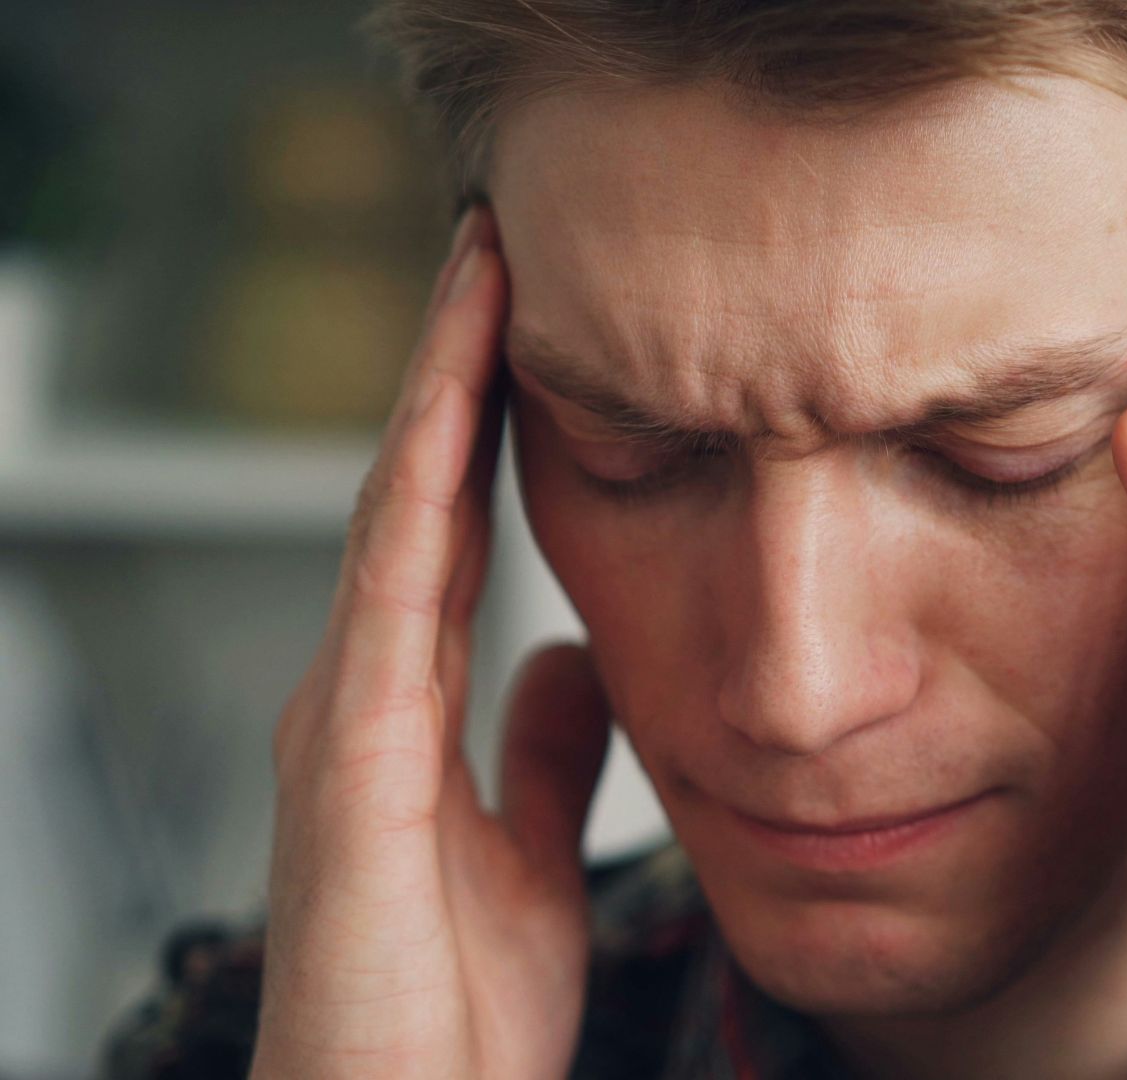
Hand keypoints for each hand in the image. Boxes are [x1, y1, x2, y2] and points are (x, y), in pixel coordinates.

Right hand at [250, 207, 613, 1079]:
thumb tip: (571, 659)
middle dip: (455, 370)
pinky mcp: (350, 768)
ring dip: (434, 393)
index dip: (486, 423)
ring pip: (392, 516)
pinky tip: (449, 414)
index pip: (454, 528)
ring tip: (479, 276)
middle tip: (498, 247)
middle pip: (415, 494)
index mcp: (409, 708)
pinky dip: (418, 499)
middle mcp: (364, 692)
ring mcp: (345, 720)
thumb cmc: (452, 1013)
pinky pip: (391, 602)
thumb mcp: (529, 855)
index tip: (536, 320)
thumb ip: (544, 753)